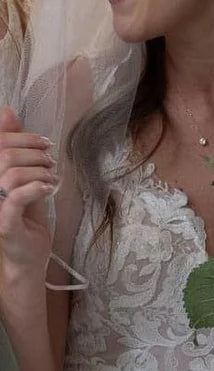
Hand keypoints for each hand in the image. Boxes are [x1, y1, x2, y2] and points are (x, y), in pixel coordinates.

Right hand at [0, 108, 56, 276]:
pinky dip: (37, 188)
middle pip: (6, 156)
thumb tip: (7, 113)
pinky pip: (16, 197)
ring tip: (51, 179)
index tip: (45, 144)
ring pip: (12, 174)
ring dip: (39, 172)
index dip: (24, 137)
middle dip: (36, 154)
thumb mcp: (21, 179)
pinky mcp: (5, 223)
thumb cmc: (24, 219)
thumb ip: (14, 148)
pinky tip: (49, 188)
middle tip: (51, 164)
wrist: (27, 258)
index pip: (0, 144)